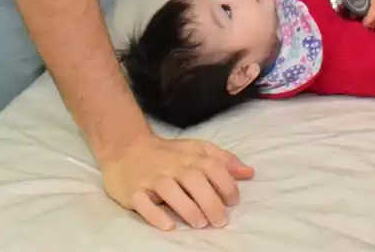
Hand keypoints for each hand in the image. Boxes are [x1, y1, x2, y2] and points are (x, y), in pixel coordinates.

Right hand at [100, 134, 254, 230]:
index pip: (212, 166)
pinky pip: (143, 204)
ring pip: (169, 191)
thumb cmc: (167, 153)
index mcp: (189, 156)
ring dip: (187, 208)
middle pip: (193, 180)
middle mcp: (171, 166)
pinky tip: (168, 225)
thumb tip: (249, 172)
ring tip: (200, 223)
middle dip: (210, 201)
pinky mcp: (133, 192)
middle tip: (220, 220)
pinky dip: (155, 215)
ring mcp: (151, 178)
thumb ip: (222, 160)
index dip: (226, 183)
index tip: (233, 201)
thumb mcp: (195, 150)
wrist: (125, 148)